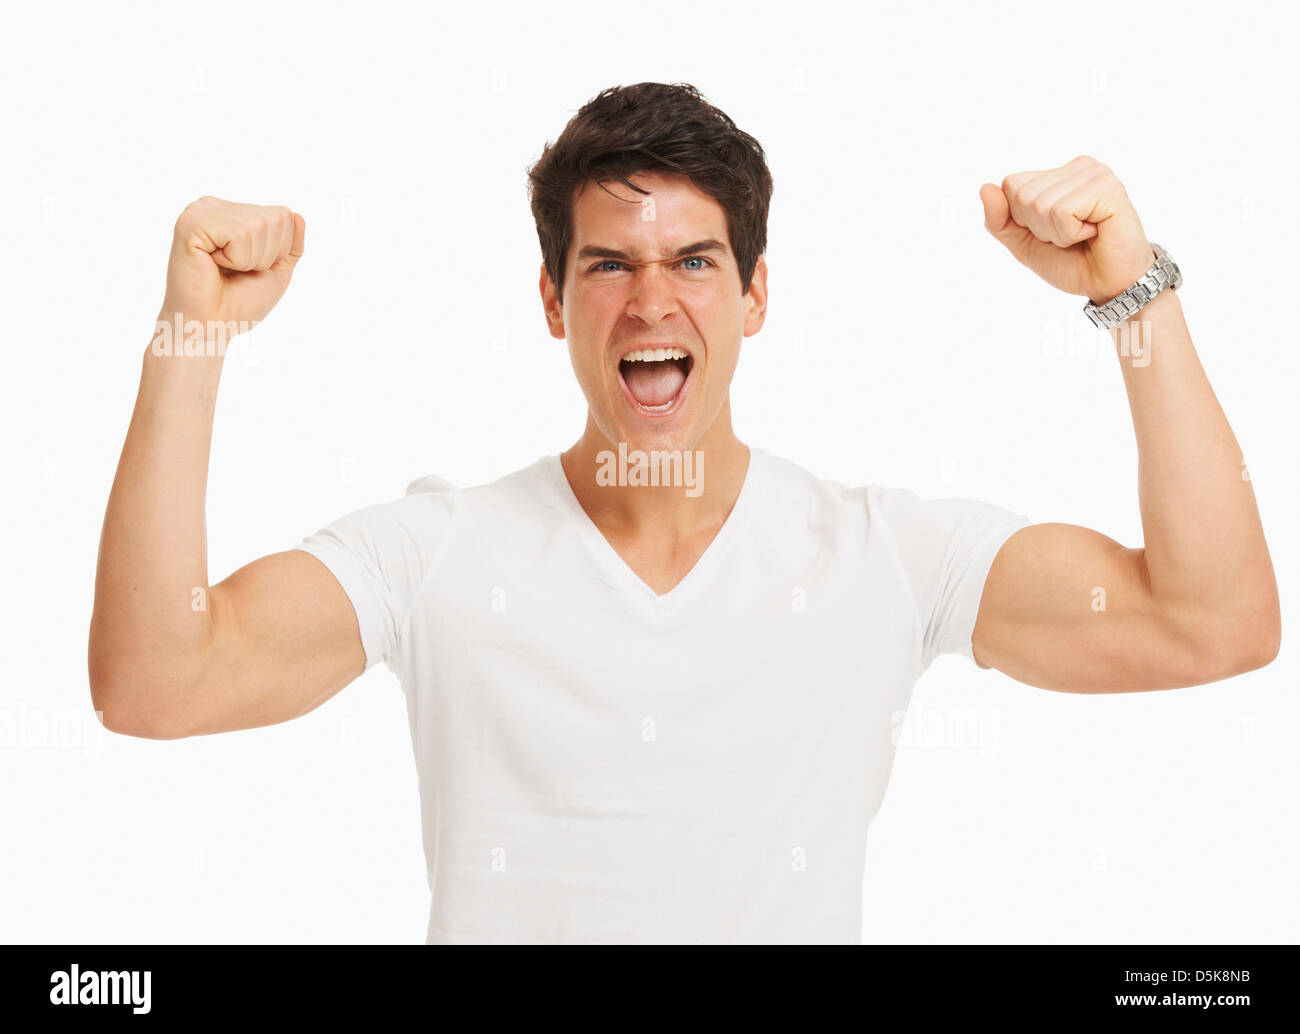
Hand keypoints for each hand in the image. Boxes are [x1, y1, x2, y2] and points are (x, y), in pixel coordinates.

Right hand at [158, 196, 305, 330]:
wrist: (211, 327)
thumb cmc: (239, 302)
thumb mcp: (276, 271)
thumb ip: (290, 244)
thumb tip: (297, 215)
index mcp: (232, 213)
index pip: (283, 215)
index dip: (278, 251)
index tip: (249, 268)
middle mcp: (215, 206)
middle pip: (274, 219)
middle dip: (265, 256)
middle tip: (236, 272)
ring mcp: (200, 212)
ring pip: (259, 225)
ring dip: (249, 260)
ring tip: (223, 269)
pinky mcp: (191, 224)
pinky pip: (239, 235)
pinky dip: (236, 260)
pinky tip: (213, 264)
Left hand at [979, 156, 1154, 304]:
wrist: (1107, 285)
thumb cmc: (1071, 262)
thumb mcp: (1023, 243)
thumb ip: (1000, 220)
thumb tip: (984, 188)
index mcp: (1058, 174)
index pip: (1011, 185)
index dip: (1022, 219)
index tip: (1051, 231)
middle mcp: (1078, 167)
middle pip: (1022, 194)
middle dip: (1039, 228)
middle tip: (1070, 237)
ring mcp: (1095, 174)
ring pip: (1040, 204)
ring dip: (1057, 234)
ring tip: (1083, 236)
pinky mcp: (1108, 188)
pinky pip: (1062, 212)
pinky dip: (1071, 234)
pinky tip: (1094, 232)